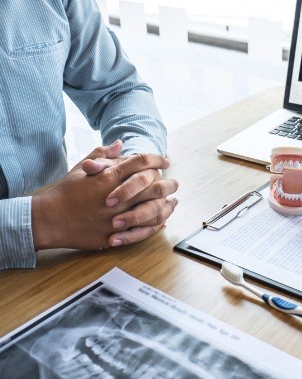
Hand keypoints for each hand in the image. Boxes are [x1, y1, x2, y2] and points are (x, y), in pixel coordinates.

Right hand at [31, 145, 176, 249]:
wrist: (49, 219)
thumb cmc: (65, 192)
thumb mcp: (81, 168)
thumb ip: (102, 154)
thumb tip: (120, 143)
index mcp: (109, 177)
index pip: (141, 162)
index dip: (156, 159)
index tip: (165, 161)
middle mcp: (116, 197)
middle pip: (153, 186)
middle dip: (169, 183)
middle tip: (175, 182)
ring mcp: (116, 218)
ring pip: (152, 210)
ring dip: (166, 206)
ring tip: (173, 202)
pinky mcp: (114, 235)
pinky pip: (142, 231)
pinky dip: (155, 226)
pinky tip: (162, 221)